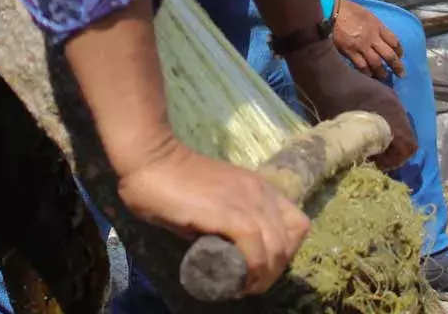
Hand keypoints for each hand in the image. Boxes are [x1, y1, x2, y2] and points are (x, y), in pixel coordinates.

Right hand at [117, 139, 310, 296]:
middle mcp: (261, 193)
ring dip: (263, 276)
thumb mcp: (212, 203)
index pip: (296, 225)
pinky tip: (236, 282)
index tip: (261, 265)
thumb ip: (225, 223)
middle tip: (249, 284)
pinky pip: (256, 250)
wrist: (151, 160)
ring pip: (277, 249)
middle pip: (289, 242)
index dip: (284, 250)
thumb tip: (227, 250)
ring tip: (242, 287)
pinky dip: (251, 272)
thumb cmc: (171, 180)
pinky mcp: (230, 215)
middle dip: (273, 271)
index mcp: (259, 188)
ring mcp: (248, 202)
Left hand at [281, 37, 418, 169]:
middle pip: (408, 137)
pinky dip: (386, 127)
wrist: (322, 71)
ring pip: (401, 126)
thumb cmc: (328, 101)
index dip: (396, 161)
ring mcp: (391, 97)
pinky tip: (367, 130)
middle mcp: (396, 106)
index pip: (409, 146)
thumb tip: (365, 164)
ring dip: (390, 139)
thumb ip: (358, 148)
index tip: (377, 164)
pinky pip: (392, 115)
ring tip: (370, 145)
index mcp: (389, 115)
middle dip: (394, 151)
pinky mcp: (383, 93)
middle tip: (374, 158)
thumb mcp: (342, 131)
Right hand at [332, 0, 404, 79]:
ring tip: (384, 78)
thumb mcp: (368, 14)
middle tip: (401, 74)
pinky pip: (361, 66)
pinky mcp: (350, 52)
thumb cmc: (349, 10)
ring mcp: (361, 46)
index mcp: (378, 26)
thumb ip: (376, 26)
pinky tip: (369, 76)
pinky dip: (367, 73)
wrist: (332, 11)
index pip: (394, 41)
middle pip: (389, 55)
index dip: (399, 51)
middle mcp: (372, 37)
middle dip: (397, 66)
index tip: (400, 56)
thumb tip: (382, 37)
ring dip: (382, 73)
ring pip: (376, 64)